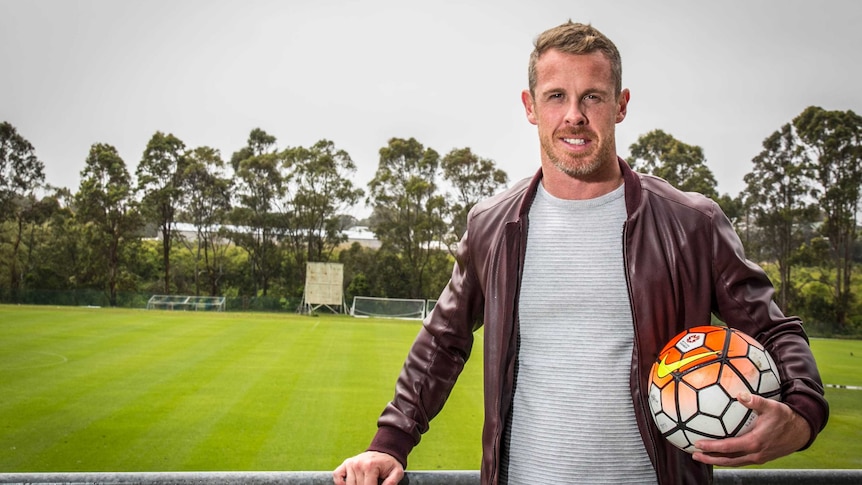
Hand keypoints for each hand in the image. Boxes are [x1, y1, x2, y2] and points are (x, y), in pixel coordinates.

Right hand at [333, 451, 403, 484]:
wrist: (384, 451)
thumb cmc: (390, 464)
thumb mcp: (397, 472)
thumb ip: (392, 482)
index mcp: (370, 466)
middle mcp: (358, 464)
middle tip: (372, 483)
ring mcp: (351, 463)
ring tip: (365, 482)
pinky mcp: (346, 463)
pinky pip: (337, 475)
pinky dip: (340, 483)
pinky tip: (348, 484)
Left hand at [692, 391, 810, 465]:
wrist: (802, 431)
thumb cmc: (785, 417)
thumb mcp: (771, 407)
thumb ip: (755, 401)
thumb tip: (739, 394)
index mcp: (754, 442)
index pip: (728, 447)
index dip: (712, 447)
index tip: (698, 444)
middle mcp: (755, 453)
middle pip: (727, 459)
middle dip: (710, 458)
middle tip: (694, 454)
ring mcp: (758, 457)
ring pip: (734, 462)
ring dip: (717, 460)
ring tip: (703, 456)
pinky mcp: (761, 457)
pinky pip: (740, 460)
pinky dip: (728, 458)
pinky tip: (721, 453)